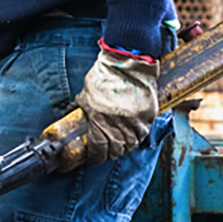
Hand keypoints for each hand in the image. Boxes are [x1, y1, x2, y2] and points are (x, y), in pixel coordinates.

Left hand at [74, 48, 158, 163]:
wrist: (128, 62)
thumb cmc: (106, 75)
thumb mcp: (87, 92)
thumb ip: (82, 107)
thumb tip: (74, 115)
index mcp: (101, 122)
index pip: (98, 150)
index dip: (94, 158)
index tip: (91, 159)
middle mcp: (119, 126)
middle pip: (115, 151)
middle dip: (108, 154)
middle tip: (104, 151)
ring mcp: (136, 123)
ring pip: (131, 145)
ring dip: (123, 146)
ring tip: (117, 143)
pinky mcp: (148, 117)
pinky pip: (143, 133)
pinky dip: (136, 136)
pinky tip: (131, 133)